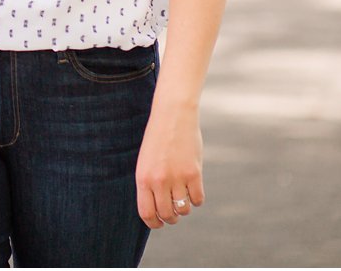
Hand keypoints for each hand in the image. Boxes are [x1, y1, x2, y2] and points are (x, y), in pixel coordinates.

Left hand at [135, 102, 204, 229]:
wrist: (173, 116)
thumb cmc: (158, 139)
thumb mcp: (146, 162)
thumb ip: (150, 184)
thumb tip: (157, 210)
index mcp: (143, 178)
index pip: (147, 213)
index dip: (154, 223)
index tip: (159, 223)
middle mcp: (159, 181)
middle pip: (166, 214)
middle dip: (171, 218)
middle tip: (174, 213)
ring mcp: (177, 178)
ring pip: (183, 209)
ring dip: (184, 209)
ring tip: (183, 199)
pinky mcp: (194, 174)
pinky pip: (197, 199)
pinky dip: (196, 200)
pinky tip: (193, 191)